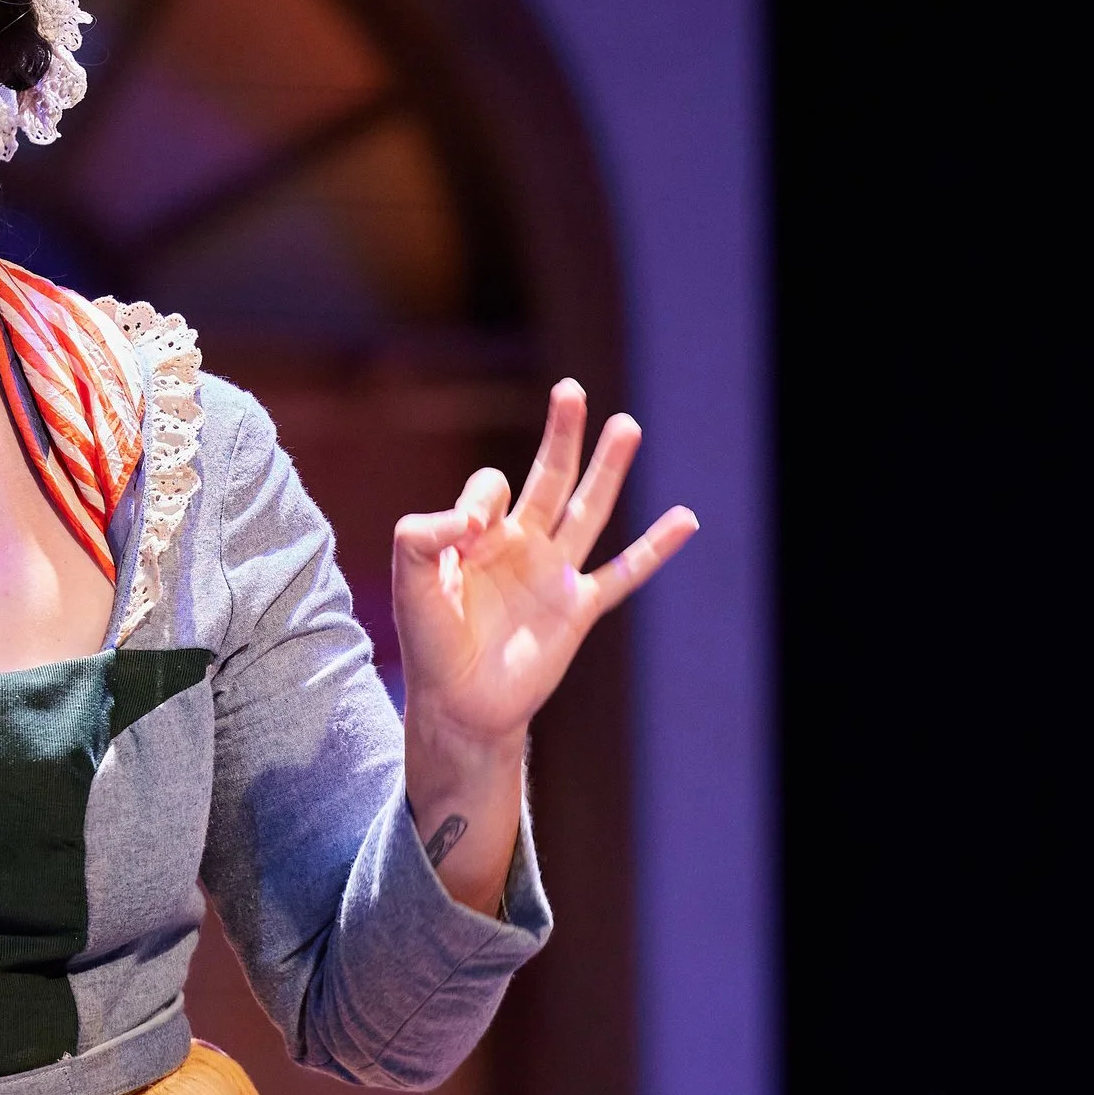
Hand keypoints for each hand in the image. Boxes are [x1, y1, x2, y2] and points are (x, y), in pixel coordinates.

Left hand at [392, 382, 696, 910]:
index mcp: (478, 534)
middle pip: (548, 477)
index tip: (469, 531)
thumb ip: (423, 533)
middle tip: (571, 391)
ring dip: (607, 470)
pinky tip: (685, 520)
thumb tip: (475, 515)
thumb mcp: (408, 578)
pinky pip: (623, 574)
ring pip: (588, 510)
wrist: (458, 703)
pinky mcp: (578, 609)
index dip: (482, 500)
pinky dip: (654, 549)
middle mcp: (521, 545)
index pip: (491, 489)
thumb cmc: (428, 642)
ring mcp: (554, 574)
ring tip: (626, 425)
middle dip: (561, 435)